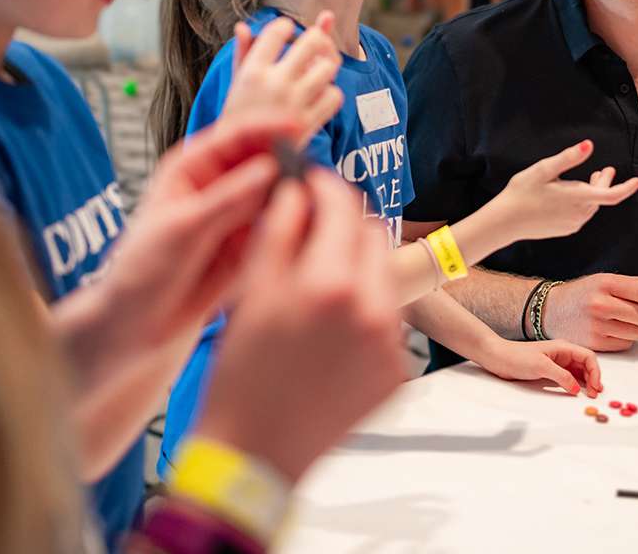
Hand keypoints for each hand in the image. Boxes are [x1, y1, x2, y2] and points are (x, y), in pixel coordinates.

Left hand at [98, 113, 307, 350]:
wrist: (139, 325)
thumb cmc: (142, 271)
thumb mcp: (181, 229)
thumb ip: (227, 199)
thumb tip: (269, 168)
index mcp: (193, 166)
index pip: (236, 134)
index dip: (267, 126)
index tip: (296, 126)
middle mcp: (221, 183)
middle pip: (265, 158)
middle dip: (289, 160)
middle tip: (311, 171)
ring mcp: (240, 213)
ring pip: (279, 192)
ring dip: (297, 193)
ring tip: (312, 203)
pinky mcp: (255, 242)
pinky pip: (283, 225)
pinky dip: (297, 223)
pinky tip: (307, 228)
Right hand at [196, 167, 401, 480]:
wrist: (255, 454)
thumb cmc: (240, 378)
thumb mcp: (249, 293)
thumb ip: (277, 231)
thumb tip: (296, 190)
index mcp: (330, 284)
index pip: (343, 205)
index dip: (324, 187)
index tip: (310, 184)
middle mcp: (372, 309)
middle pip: (372, 234)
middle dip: (343, 225)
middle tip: (312, 231)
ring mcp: (391, 343)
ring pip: (383, 274)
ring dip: (356, 266)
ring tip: (316, 284)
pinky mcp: (397, 370)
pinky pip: (388, 318)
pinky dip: (364, 309)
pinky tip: (329, 326)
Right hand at [224, 12, 342, 141]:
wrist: (241, 162)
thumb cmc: (239, 118)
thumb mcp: (234, 85)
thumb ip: (242, 54)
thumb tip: (243, 26)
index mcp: (252, 72)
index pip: (276, 32)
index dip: (285, 26)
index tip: (288, 28)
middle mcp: (274, 84)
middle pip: (312, 42)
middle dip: (317, 36)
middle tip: (315, 39)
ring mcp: (294, 103)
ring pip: (328, 67)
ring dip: (326, 65)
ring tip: (318, 68)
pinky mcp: (309, 123)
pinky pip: (335, 96)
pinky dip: (331, 93)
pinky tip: (320, 93)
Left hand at [477, 339, 602, 397]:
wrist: (497, 357)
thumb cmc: (516, 356)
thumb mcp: (541, 366)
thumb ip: (561, 376)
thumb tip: (576, 388)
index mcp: (563, 347)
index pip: (587, 357)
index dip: (595, 372)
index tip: (595, 386)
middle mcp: (562, 354)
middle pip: (585, 365)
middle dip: (593, 378)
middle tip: (595, 393)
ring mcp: (556, 362)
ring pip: (578, 372)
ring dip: (585, 382)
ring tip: (589, 394)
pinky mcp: (549, 370)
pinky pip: (567, 377)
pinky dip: (574, 384)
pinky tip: (576, 391)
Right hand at [495, 140, 637, 241]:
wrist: (505, 222)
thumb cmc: (522, 192)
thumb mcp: (544, 169)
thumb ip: (569, 158)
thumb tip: (589, 145)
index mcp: (577, 198)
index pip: (612, 195)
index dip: (627, 188)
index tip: (637, 181)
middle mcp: (579, 213)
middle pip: (601, 197)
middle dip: (604, 182)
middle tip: (605, 170)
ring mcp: (573, 224)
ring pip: (591, 206)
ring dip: (594, 192)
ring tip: (591, 179)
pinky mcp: (566, 229)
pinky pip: (582, 214)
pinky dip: (584, 203)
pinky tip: (574, 196)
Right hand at [542, 273, 637, 350]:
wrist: (551, 311)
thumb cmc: (584, 294)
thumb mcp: (607, 281)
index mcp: (606, 283)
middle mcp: (600, 303)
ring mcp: (597, 325)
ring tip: (634, 320)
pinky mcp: (594, 343)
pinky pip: (626, 344)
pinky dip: (630, 338)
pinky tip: (620, 329)